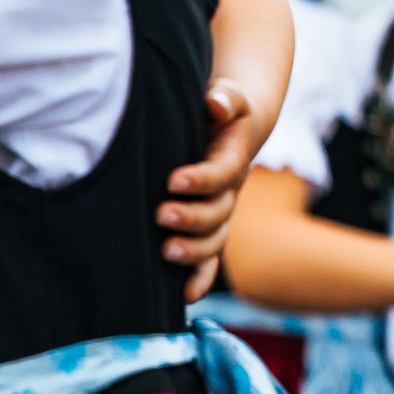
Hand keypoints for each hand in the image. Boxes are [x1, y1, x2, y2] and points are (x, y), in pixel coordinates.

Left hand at [161, 79, 275, 301]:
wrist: (230, 128)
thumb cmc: (219, 110)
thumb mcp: (227, 97)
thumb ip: (225, 98)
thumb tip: (216, 104)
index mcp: (233, 159)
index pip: (223, 173)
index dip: (201, 179)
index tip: (173, 180)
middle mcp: (229, 192)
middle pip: (219, 212)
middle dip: (191, 217)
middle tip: (161, 215)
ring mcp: (219, 214)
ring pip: (214, 240)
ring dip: (193, 250)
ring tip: (166, 250)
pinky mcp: (207, 230)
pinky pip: (208, 261)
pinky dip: (198, 279)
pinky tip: (183, 297)